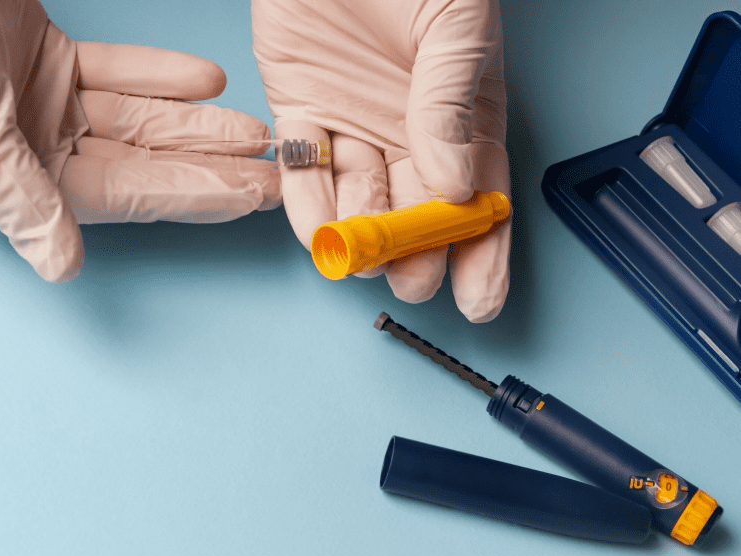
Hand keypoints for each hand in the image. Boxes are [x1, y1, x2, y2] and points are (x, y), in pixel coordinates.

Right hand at [0, 0, 279, 281]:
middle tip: (271, 174)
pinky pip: (118, 76)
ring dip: (196, 126)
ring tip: (254, 131)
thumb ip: (16, 198)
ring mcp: (43, 108)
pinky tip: (207, 83)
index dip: (191, 195)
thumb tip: (62, 267)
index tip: (249, 198)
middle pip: (140, 165)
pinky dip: (160, 78)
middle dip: (208, 168)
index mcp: (8, 184)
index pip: (120, 197)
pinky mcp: (51, 64)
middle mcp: (30, 155)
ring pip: (137, 122)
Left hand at [253, 0, 508, 320]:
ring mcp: (352, 122)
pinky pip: (302, 170)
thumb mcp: (455, 26)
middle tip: (413, 280)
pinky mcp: (299, 107)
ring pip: (360, 200)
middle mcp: (408, 128)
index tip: (479, 301)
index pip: (480, 196)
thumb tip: (454, 187)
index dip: (483, 252)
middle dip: (416, 254)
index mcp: (461, 113)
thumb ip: (452, 104)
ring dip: (363, 239)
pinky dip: (309, 207)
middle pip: (417, 211)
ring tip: (365, 262)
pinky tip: (321, 237)